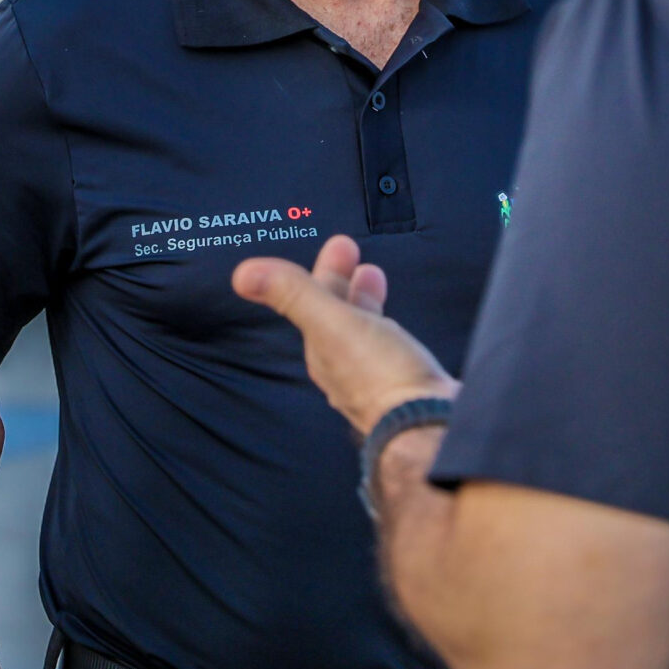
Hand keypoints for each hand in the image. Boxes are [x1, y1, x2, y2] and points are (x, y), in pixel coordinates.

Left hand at [233, 235, 455, 435]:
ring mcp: (374, 378)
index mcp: (323, 349)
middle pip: (338, 314)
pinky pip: (387, 348)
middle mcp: (344, 366)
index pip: (316, 301)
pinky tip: (397, 330)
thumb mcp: (331, 324)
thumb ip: (292, 295)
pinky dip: (386, 326)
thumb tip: (241, 275)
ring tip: (373, 278)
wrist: (427, 424)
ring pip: (362, 330)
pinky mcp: (403, 385)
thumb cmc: (379, 376)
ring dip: (363, 300)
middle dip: (343, 280)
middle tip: (352, 251)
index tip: (340, 244)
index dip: (325, 270)